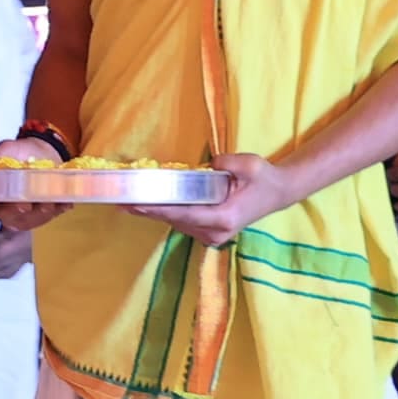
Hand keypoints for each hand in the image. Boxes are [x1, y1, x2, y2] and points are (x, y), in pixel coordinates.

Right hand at [0, 132, 76, 231]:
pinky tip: (64, 202)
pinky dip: (56, 210)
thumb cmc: (20, 153)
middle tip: (25, 204)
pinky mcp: (40, 216)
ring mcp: (22, 215)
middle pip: (4, 216)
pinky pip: (48, 218)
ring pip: (27, 220)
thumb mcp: (6, 151)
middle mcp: (2, 209)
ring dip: (39, 213)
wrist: (45, 154)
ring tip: (49, 201)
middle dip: (15, 211)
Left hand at [130, 152, 293, 247]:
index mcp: (225, 217)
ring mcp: (212, 235)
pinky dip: (165, 213)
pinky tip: (146, 204)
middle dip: (147, 210)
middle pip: (175, 220)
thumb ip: (228, 163)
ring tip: (126, 202)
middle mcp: (216, 232)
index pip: (184, 213)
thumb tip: (209, 165)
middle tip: (120, 201)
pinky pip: (182, 222)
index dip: (158, 209)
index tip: (136, 204)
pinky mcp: (209, 232)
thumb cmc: (264, 178)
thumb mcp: (251, 164)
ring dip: (152, 213)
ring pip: (176, 223)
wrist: (278, 194)